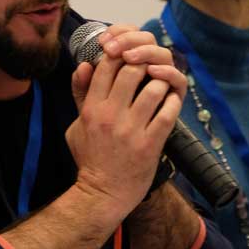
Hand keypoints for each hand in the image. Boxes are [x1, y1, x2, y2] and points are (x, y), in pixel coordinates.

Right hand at [65, 25, 183, 219]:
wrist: (103, 193)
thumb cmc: (89, 158)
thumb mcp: (76, 124)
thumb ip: (80, 95)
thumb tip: (83, 65)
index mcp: (92, 108)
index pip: (106, 67)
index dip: (119, 55)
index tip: (128, 56)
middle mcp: (111, 115)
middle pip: (131, 71)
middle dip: (143, 63)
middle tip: (148, 67)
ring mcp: (132, 129)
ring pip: (153, 88)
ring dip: (160, 81)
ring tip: (161, 83)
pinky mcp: (150, 144)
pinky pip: (167, 113)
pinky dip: (172, 102)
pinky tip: (171, 100)